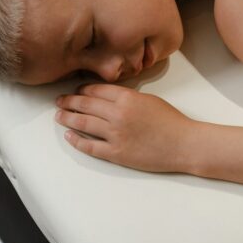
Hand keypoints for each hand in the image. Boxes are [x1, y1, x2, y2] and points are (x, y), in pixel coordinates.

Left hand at [55, 83, 191, 172]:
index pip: (96, 90)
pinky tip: (69, 136)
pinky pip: (90, 146)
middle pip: (85, 104)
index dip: (81, 89)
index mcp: (127, 97)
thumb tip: (107, 98)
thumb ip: (127, 97)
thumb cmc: (171, 121)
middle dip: (69, 101)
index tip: (75, 90)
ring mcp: (115, 134)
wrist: (184, 144)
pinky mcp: (116, 153)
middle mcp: (117, 114)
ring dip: (68, 118)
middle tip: (59, 100)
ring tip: (59, 116)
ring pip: (83, 123)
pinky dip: (77, 141)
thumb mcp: (149, 99)